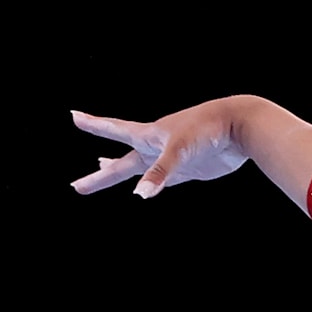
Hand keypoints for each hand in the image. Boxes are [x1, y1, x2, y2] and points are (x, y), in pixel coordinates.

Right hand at [70, 100, 254, 197]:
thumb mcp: (179, 150)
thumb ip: (160, 173)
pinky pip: (164, 178)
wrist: (238, 127)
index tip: (73, 116)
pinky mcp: (188, 169)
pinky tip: (145, 185)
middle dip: (99, 175)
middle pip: (120, 163)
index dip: (94, 125)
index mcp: (148, 134)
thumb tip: (140, 195)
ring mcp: (170, 158)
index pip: (113, 129)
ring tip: (102, 167)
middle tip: (76, 186)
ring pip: (139, 169)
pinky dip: (151, 182)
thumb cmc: (206, 129)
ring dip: (119, 170)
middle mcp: (155, 146)